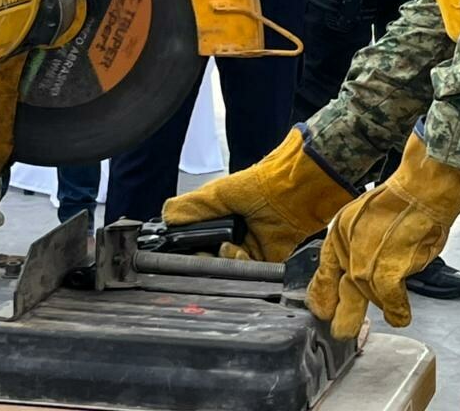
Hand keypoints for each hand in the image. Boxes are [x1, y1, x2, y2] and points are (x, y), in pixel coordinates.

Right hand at [161, 128, 355, 262]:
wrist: (294, 191)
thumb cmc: (259, 184)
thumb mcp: (216, 192)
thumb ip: (190, 207)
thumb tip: (165, 218)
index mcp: (220, 219)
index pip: (196, 243)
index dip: (189, 251)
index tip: (182, 254)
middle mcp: (234, 235)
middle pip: (210, 260)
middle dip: (205, 261)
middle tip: (205, 253)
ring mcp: (250, 247)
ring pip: (228, 269)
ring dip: (224, 263)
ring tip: (227, 249)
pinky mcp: (267, 259)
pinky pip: (250, 274)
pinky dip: (242, 268)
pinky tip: (241, 254)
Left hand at [308, 133, 459, 337]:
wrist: (421, 194)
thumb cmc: (399, 201)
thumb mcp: (362, 217)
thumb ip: (353, 244)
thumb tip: (349, 270)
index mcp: (338, 236)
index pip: (324, 273)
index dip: (323, 295)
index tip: (323, 310)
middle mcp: (346, 254)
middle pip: (342, 293)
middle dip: (342, 315)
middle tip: (341, 331)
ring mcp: (364, 267)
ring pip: (372, 295)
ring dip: (383, 298)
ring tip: (393, 299)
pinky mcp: (386, 277)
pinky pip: (391, 303)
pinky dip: (398, 311)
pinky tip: (400, 317)